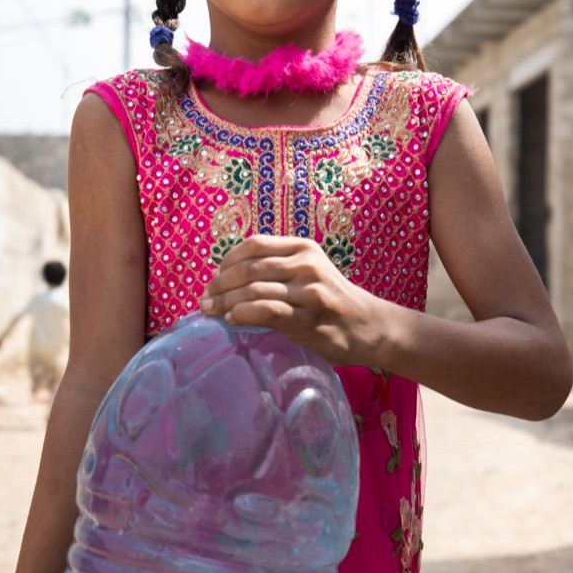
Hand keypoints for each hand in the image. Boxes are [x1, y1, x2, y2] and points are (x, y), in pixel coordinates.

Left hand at [198, 236, 384, 364]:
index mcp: (303, 247)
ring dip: (225, 302)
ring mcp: (309, 290)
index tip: (213, 279)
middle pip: (249, 268)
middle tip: (204, 300)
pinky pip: (267, 311)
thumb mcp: (307, 272)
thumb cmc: (330, 301)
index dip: (227, 261)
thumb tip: (226, 280)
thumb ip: (276, 270)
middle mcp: (306, 264)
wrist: (368, 327)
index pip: (254, 245)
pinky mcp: (309, 316)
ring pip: (254, 290)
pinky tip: (232, 319)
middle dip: (220, 284)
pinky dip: (243, 314)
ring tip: (210, 312)